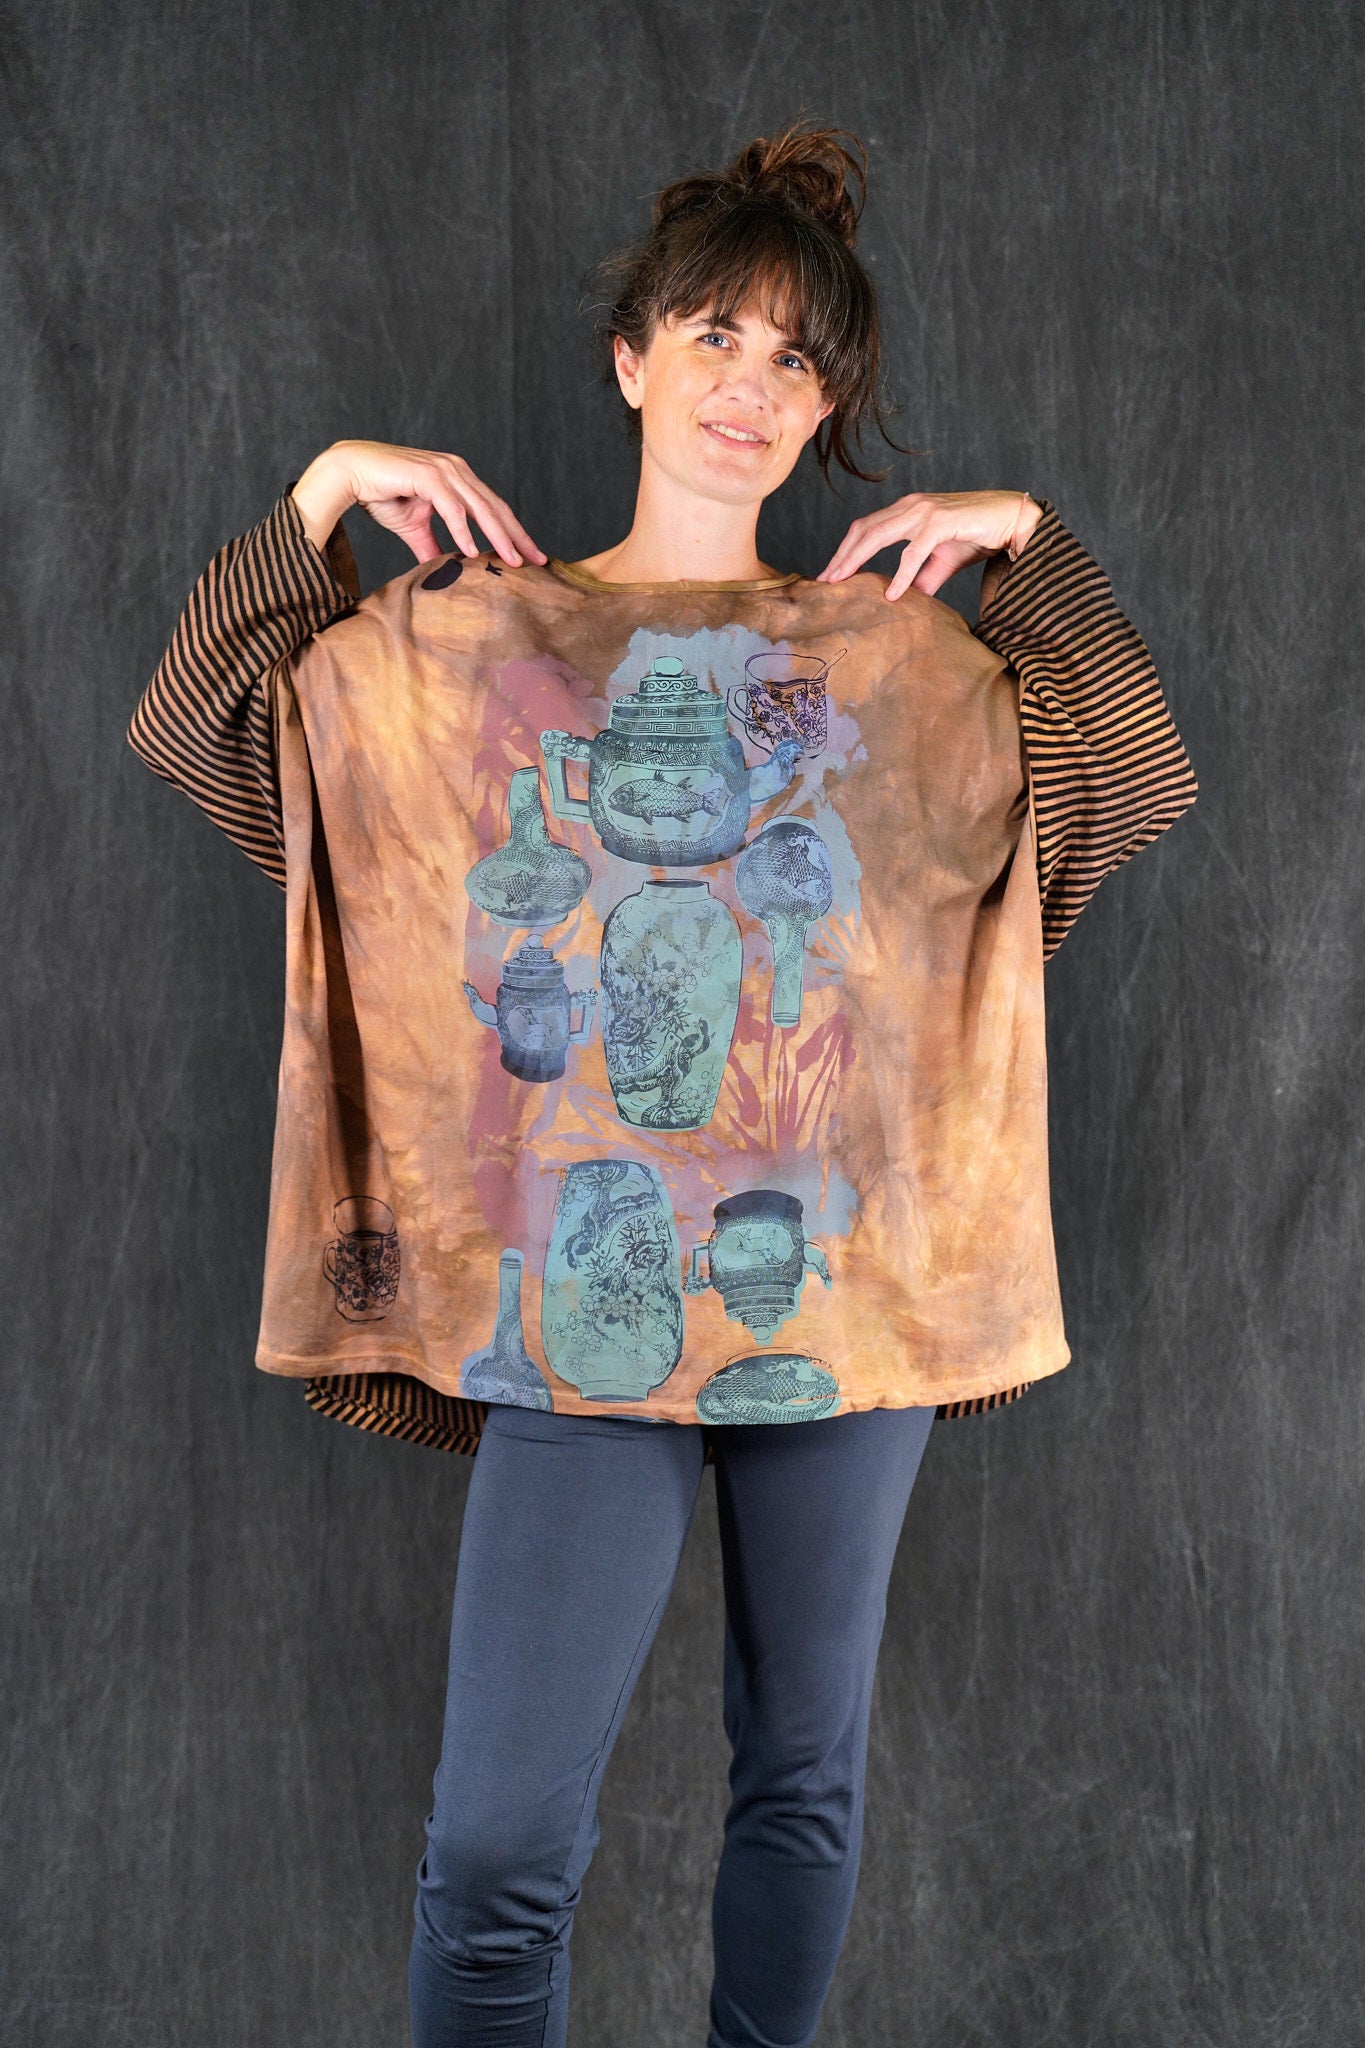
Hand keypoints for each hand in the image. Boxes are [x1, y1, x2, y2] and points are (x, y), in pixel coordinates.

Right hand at [290, 439, 545, 567]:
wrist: (349, 473)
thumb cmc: (382, 494)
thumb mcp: (415, 527)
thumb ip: (433, 547)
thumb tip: (445, 571)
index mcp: (459, 480)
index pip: (494, 509)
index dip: (515, 533)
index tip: (533, 557)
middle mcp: (456, 471)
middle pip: (495, 508)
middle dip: (518, 536)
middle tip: (538, 561)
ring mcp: (443, 470)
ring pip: (479, 507)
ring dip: (497, 536)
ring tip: (511, 561)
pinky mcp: (426, 475)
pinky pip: (451, 506)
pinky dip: (462, 529)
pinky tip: (471, 550)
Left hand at [815, 489, 1040, 600]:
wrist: (1012, 519)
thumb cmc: (978, 534)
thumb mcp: (942, 561)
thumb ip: (922, 579)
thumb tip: (906, 602)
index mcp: (907, 510)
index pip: (866, 528)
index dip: (845, 550)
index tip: (830, 574)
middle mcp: (911, 506)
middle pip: (864, 529)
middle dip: (841, 555)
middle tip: (824, 580)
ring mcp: (925, 511)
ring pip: (880, 534)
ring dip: (857, 559)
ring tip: (842, 582)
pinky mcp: (941, 521)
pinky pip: (914, 551)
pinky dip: (901, 574)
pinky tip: (891, 593)